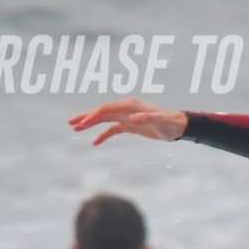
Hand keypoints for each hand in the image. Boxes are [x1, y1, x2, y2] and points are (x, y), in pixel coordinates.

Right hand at [69, 99, 186, 144]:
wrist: (178, 127)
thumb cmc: (170, 124)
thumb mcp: (160, 123)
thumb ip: (148, 119)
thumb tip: (133, 118)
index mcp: (130, 106)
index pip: (107, 109)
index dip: (93, 116)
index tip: (82, 125)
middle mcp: (126, 109)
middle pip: (101, 111)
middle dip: (86, 117)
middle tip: (70, 123)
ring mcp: (127, 116)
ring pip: (104, 119)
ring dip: (91, 123)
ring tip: (76, 129)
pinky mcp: (130, 125)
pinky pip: (113, 129)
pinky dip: (103, 134)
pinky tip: (94, 142)